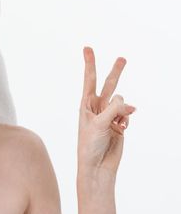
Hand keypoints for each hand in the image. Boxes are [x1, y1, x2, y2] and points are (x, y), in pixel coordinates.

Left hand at [77, 47, 135, 178]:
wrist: (97, 165)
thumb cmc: (90, 145)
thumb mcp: (99, 124)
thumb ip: (112, 109)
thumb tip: (127, 102)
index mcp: (86, 105)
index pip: (89, 80)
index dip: (90, 63)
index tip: (87, 48)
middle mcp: (97, 108)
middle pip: (109, 85)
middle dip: (115, 72)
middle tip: (122, 58)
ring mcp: (109, 116)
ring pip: (121, 102)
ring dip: (123, 109)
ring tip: (117, 123)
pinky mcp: (119, 124)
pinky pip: (127, 115)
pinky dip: (127, 120)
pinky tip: (121, 129)